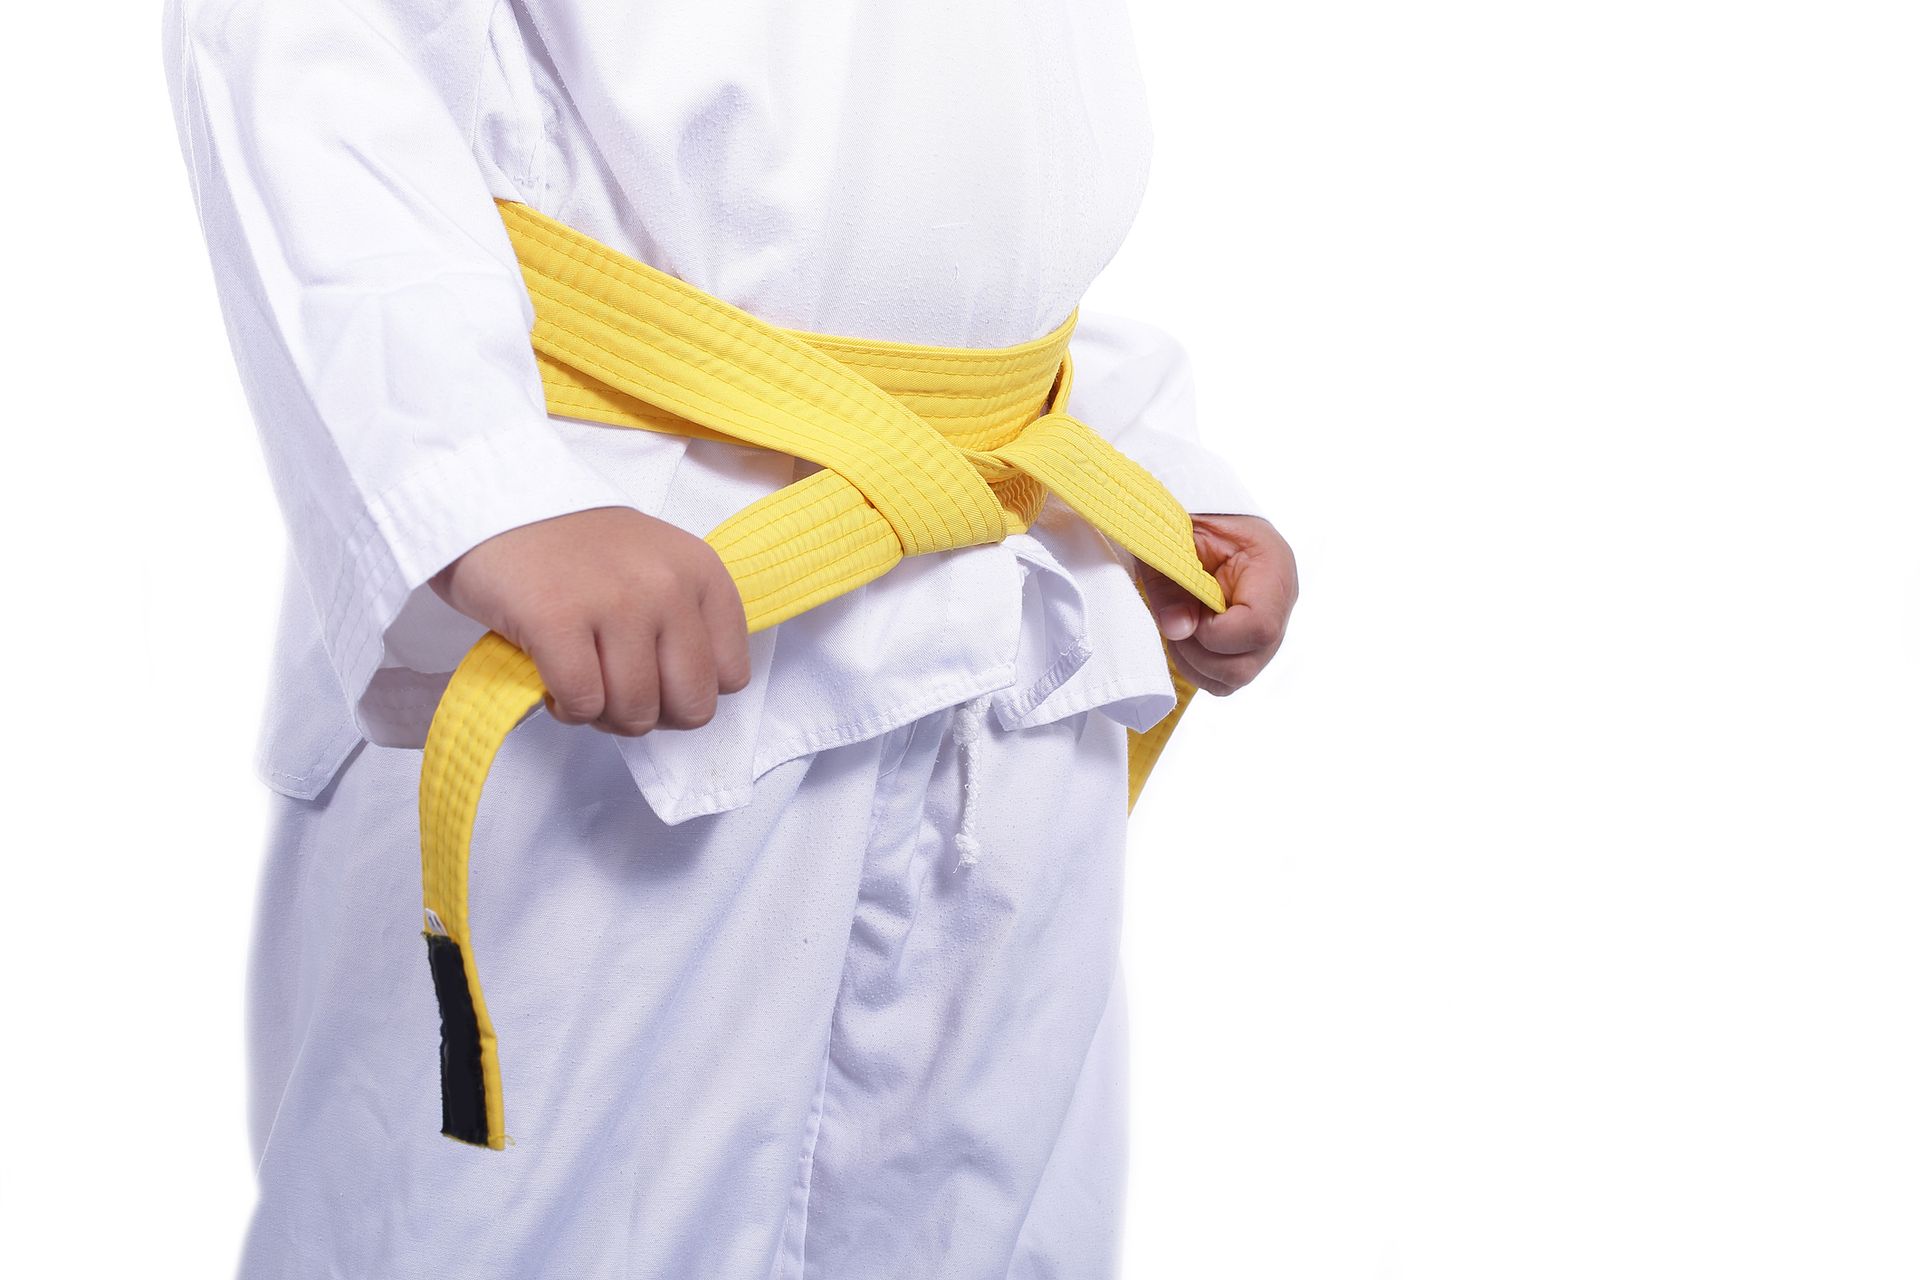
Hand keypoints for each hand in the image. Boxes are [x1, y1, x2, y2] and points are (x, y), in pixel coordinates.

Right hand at [430, 507, 749, 734]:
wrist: (495, 498)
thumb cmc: (574, 544)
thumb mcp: (656, 564)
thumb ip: (683, 620)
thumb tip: (684, 698)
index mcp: (702, 573)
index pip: (731, 676)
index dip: (687, 692)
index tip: (653, 679)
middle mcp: (668, 586)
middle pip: (691, 706)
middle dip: (651, 714)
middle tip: (613, 693)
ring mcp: (616, 603)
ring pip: (636, 711)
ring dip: (603, 715)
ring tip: (580, 683)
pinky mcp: (558, 620)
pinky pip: (583, 703)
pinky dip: (567, 708)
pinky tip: (552, 682)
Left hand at [1136, 514, 1297, 695]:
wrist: (1203, 514)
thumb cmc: (1193, 519)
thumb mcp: (1175, 541)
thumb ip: (1172, 585)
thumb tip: (1178, 630)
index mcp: (1272, 569)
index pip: (1259, 626)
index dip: (1216, 633)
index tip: (1190, 613)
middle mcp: (1280, 604)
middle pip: (1248, 664)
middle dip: (1200, 652)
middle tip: (1177, 620)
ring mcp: (1269, 628)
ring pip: (1237, 678)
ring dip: (1196, 663)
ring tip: (1179, 626)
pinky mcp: (1250, 643)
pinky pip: (1228, 679)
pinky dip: (1199, 668)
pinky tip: (1186, 639)